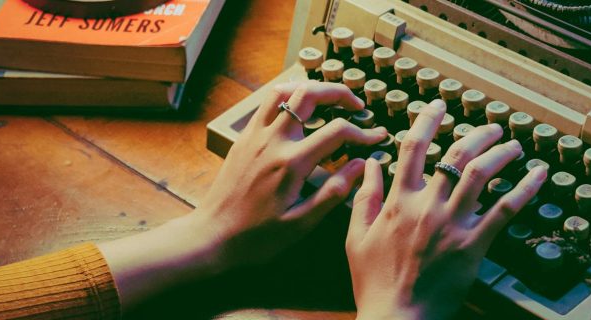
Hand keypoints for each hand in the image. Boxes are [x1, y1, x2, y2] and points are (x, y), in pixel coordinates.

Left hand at [195, 80, 386, 267]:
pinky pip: (266, 103)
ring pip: (284, 90)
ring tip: (328, 100)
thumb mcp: (301, 223)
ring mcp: (255, 135)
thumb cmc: (257, 236)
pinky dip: (287, 97)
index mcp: (291, 163)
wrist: (212, 236)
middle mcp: (273, 141)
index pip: (337, 131)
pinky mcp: (244, 138)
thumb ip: (334, 192)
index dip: (363, 132)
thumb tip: (359, 165)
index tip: (378, 136)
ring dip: (310, 88)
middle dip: (338, 93)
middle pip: (309, 94)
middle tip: (356, 105)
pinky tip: (299, 110)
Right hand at [346, 100, 547, 318]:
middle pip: (456, 155)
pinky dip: (523, 189)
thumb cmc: (374, 281)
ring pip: (481, 175)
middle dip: (477, 134)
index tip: (439, 105)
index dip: (427, 120)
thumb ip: (364, 196)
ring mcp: (452, 224)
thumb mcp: (356, 236)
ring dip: (501, 153)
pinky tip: (537, 174)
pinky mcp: (473, 246)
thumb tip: (370, 164)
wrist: (395, 317)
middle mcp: (427, 206)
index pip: (413, 148)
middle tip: (492, 126)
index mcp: (398, 200)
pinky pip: (504, 211)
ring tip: (514, 144)